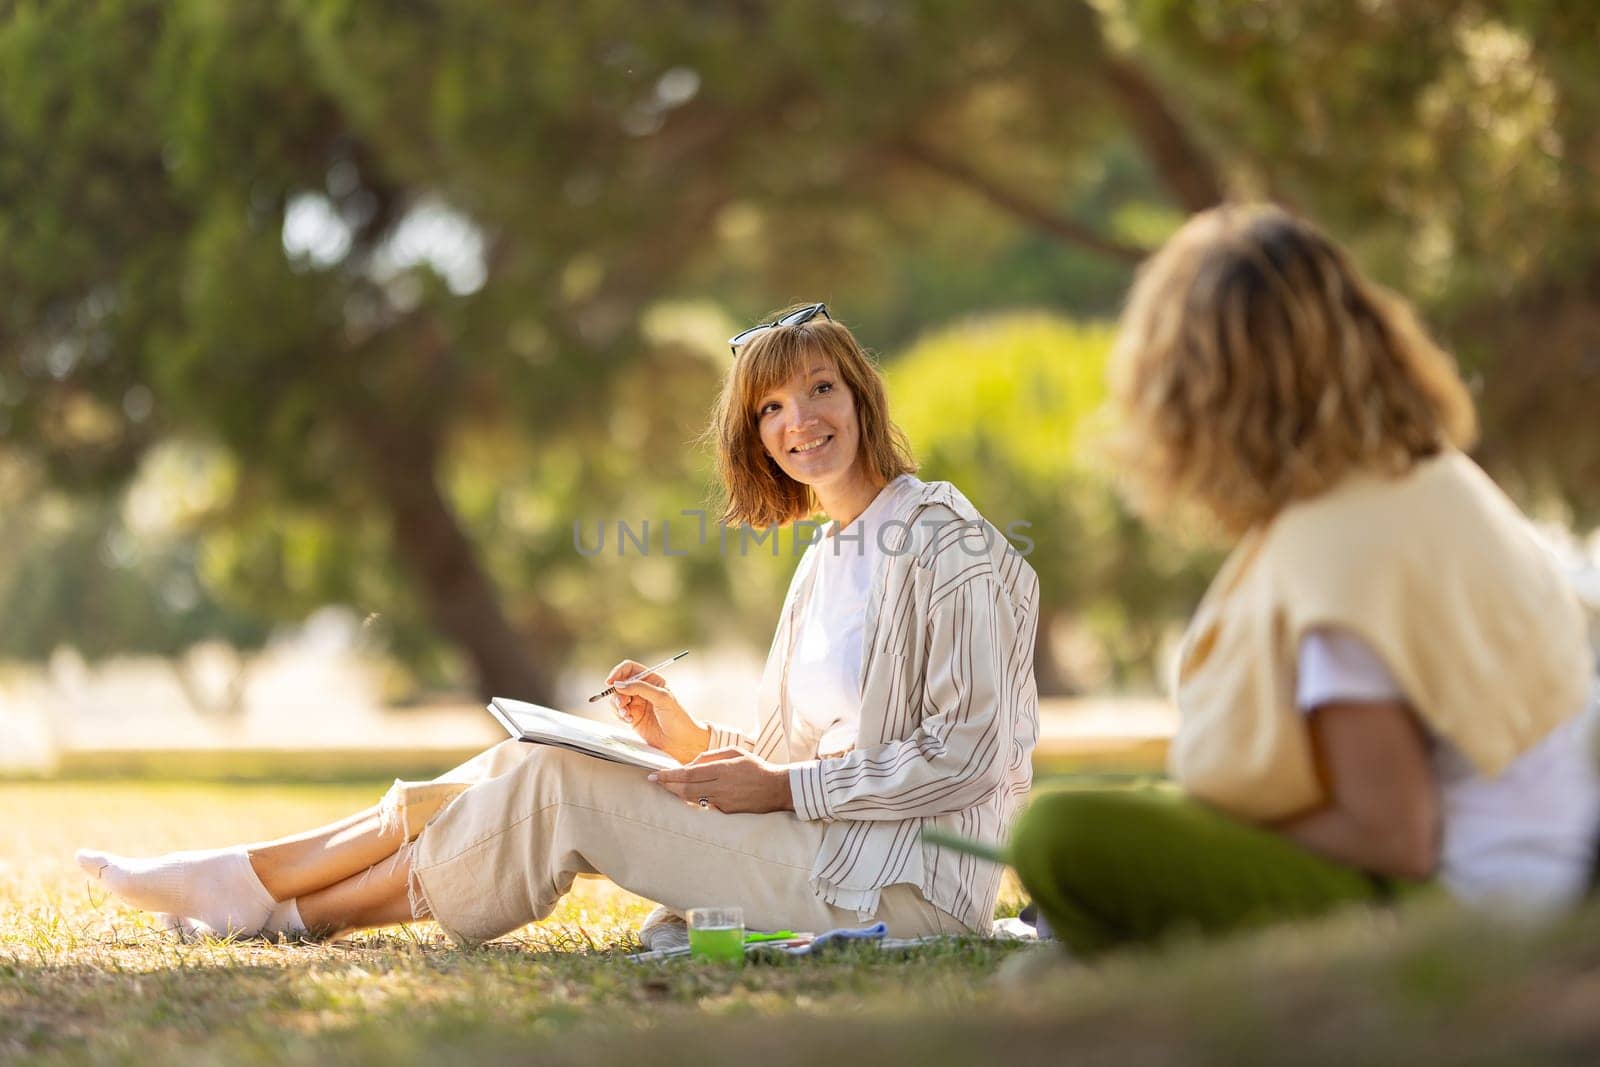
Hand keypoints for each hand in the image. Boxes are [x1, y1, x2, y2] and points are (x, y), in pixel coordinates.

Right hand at [607, 660, 710, 763]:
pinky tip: (629, 720)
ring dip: (617, 705)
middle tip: (621, 703)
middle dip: (617, 693)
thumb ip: (640, 688)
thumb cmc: (677, 717)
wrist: (679, 741)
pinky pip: (618, 711)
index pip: (629, 668)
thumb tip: (618, 684)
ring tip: (626, 714)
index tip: (611, 682)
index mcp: (652, 679)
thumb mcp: (662, 697)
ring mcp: (637, 703)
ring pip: (616, 698)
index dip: (618, 672)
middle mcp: (643, 689)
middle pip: (619, 683)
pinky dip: (619, 714)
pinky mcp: (632, 716)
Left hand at [648, 748, 794, 813]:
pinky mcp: (727, 811)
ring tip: (666, 787)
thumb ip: (711, 755)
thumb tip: (691, 763)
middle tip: (653, 782)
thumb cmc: (756, 767)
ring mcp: (723, 801)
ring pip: (692, 799)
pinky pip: (705, 804)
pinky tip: (685, 795)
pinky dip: (693, 799)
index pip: (688, 773)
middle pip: (686, 789)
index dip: (669, 775)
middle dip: (667, 785)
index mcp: (722, 769)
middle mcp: (721, 786)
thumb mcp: (735, 752)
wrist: (776, 788)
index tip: (654, 774)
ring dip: (676, 793)